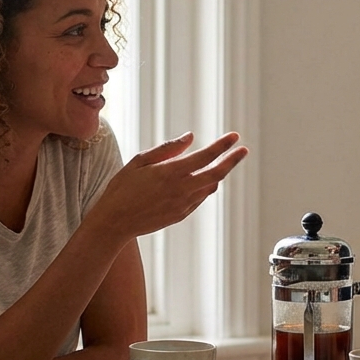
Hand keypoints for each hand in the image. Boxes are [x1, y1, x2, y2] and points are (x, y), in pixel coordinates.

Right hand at [90, 132, 247, 239]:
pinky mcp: (181, 215)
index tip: (234, 137)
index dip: (222, 146)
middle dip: (232, 160)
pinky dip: (204, 187)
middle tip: (244, 150)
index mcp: (171, 172)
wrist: (115, 222)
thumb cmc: (122, 188)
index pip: (205, 156)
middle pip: (217, 173)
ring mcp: (183, 205)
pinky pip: (199, 198)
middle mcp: (181, 189)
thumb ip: (167, 149)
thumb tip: (190, 138)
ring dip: (217, 174)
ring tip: (220, 162)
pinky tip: (201, 180)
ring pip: (210, 187)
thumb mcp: (139, 161)